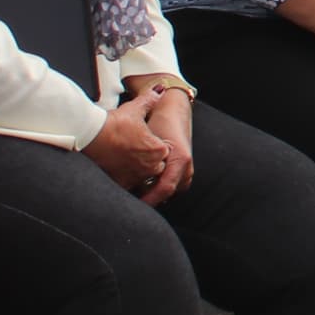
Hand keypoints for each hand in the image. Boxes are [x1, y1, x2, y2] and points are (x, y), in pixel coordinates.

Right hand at [82, 88, 173, 194]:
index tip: (147, 141)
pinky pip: (129, 184)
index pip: (165, 151)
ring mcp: (135, 177)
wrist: (89, 135)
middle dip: (150, 159)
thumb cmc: (114, 122)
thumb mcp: (135, 108)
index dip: (157, 145)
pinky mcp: (120, 183)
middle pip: (157, 166)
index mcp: (158, 150)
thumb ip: (151, 99)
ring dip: (139, 169)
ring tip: (127, 158)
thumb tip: (160, 89)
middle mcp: (149, 166)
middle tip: (137, 149)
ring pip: (144, 177)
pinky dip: (126, 177)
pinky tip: (118, 167)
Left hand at [138, 87, 195, 205]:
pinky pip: (175, 183)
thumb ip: (142, 160)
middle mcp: (187, 165)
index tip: (135, 205)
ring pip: (173, 190)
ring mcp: (187, 166)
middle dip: (152, 199)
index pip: (165, 188)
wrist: (174, 109)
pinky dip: (162, 186)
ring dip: (157, 193)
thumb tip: (126, 181)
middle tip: (133, 202)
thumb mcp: (149, 138)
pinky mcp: (184, 166)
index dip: (149, 200)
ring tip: (139, 193)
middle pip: (170, 193)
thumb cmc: (160, 122)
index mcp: (180, 159)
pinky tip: (148, 184)